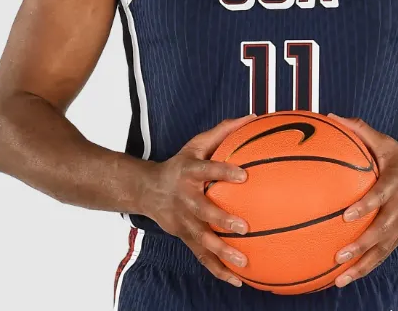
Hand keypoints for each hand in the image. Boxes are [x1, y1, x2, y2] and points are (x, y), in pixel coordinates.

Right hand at [138, 114, 255, 286]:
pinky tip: (239, 280)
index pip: (208, 170)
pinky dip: (218, 270)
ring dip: (222, 252)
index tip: (245, 175)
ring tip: (244, 262)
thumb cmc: (180, 165)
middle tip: (244, 227)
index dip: (224, 172)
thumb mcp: (195, 145)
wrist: (145, 190)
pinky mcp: (184, 237)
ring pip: (202, 240)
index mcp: (189, 173)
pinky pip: (202, 257)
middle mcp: (185, 199)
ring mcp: (183, 222)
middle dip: (222, 220)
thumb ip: (222, 131)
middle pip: (203, 211)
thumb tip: (252, 117)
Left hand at [327, 113, 397, 286]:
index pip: (380, 197)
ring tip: (339, 279)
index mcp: (395, 185)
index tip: (347, 215)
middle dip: (360, 245)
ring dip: (361, 266)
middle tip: (339, 254)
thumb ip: (361, 131)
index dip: (365, 207)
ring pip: (382, 251)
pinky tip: (347, 279)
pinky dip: (366, 269)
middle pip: (380, 232)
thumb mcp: (388, 144)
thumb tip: (332, 117)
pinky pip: (383, 256)